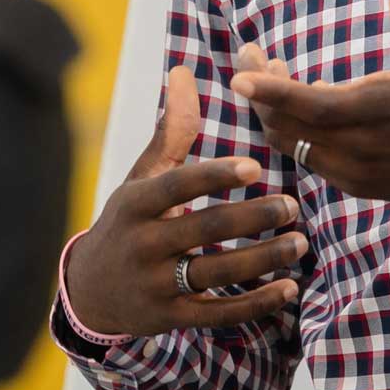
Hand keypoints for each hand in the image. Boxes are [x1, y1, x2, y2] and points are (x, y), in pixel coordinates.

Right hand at [63, 67, 306, 338]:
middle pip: (205, 229)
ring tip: (300, 242)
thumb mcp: (141, 177)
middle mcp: (144, 244)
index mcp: (136, 204)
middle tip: (292, 205)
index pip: (178, 185)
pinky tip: (289, 289)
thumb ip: (171, 131)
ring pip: (217, 272)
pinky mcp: (171, 318)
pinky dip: (256, 304)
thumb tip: (184, 71)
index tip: (255, 167)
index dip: (214, 176)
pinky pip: (219, 313)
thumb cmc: (127, 222)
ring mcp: (157, 284)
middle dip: (253, 218)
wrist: (89, 291)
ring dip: (264, 259)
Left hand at [233, 0, 389, 219]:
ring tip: (274, 73)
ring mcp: (355, 172)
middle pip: (287, 126)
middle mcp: (361, 148)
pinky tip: (305, 104)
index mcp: (380, 111)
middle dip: (260, 91)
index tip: (240, 73)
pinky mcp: (356, 185)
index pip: (312, 105)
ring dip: (273, 111)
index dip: (272, 90)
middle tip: (251, 57)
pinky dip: (293, 131)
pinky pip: (307, 158)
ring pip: (291, 145)